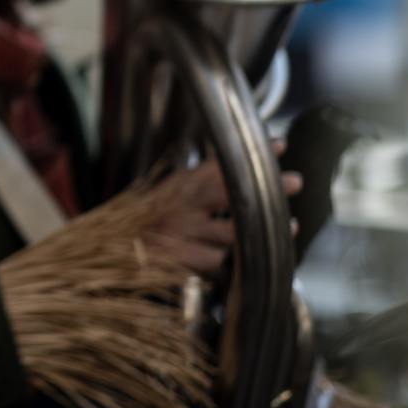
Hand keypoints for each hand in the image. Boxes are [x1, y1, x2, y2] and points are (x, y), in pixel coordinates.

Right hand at [142, 151, 302, 276]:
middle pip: (230, 192)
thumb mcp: (168, 193)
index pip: (218, 165)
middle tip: (294, 181)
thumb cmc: (143, 222)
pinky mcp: (181, 258)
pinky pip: (218, 261)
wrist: (112, 252)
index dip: (247, 154)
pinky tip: (240, 259)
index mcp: (178, 186)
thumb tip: (233, 167)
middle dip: (266, 187)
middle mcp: (180, 206)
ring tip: (287, 228)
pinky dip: (231, 261)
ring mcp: (181, 232)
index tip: (277, 145)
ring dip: (261, 231)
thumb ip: (198, 182)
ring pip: (232, 231)